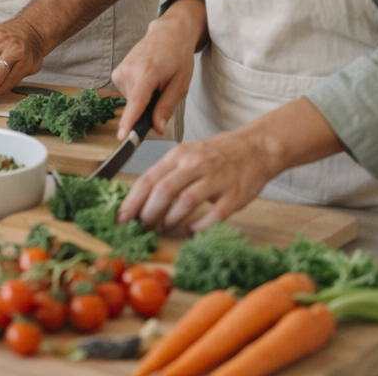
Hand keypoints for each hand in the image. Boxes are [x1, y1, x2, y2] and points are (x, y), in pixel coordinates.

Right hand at [112, 0, 204, 140]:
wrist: (167, 34)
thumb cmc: (178, 57)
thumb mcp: (181, 84)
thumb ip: (167, 107)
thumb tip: (157, 128)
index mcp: (147, 73)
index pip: (136, 102)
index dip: (129, 122)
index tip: (122, 137)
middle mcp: (129, 71)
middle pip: (136, 105)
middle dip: (149, 108)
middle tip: (163, 91)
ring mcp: (120, 71)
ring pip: (132, 100)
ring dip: (144, 99)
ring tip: (156, 81)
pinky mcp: (116, 72)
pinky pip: (128, 93)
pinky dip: (138, 92)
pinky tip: (147, 79)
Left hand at [117, 127, 276, 231]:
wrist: (256, 147)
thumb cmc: (217, 153)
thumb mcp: (188, 154)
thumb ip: (168, 172)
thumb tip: (142, 197)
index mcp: (179, 155)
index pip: (148, 179)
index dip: (132, 201)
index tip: (121, 218)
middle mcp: (195, 164)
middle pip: (163, 190)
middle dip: (148, 213)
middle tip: (143, 227)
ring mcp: (216, 179)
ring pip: (185, 201)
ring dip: (170, 220)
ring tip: (164, 228)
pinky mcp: (234, 194)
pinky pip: (214, 214)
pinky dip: (200, 225)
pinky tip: (192, 230)